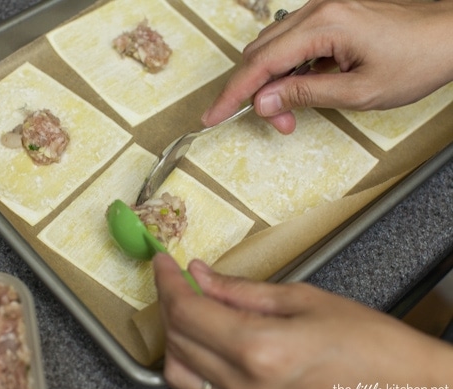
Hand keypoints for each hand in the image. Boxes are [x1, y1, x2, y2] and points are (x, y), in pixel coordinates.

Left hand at [153, 253, 452, 388]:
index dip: (166, 282)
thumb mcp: (305, 301)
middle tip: (180, 280)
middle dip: (171, 303)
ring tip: (192, 309)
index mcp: (260, 350)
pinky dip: (195, 363)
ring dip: (176, 336)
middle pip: (176, 340)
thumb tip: (200, 274)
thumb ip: (241, 290)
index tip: (162, 264)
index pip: (185, 311)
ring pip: (180, 373)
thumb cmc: (370, 347)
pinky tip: (210, 343)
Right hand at [202, 0, 452, 133]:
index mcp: (323, 25)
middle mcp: (317, 10)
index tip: (212, 115)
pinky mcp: (330, 17)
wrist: (451, 34)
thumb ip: (304, 95)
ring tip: (292, 112)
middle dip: (257, 92)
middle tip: (277, 123)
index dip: (233, 93)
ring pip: (274, 48)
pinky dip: (288, 70)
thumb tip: (262, 102)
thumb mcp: (358, 91)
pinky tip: (303, 88)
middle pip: (261, 53)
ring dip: (273, 83)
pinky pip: (293, 43)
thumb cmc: (416, 60)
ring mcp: (323, 10)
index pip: (261, 64)